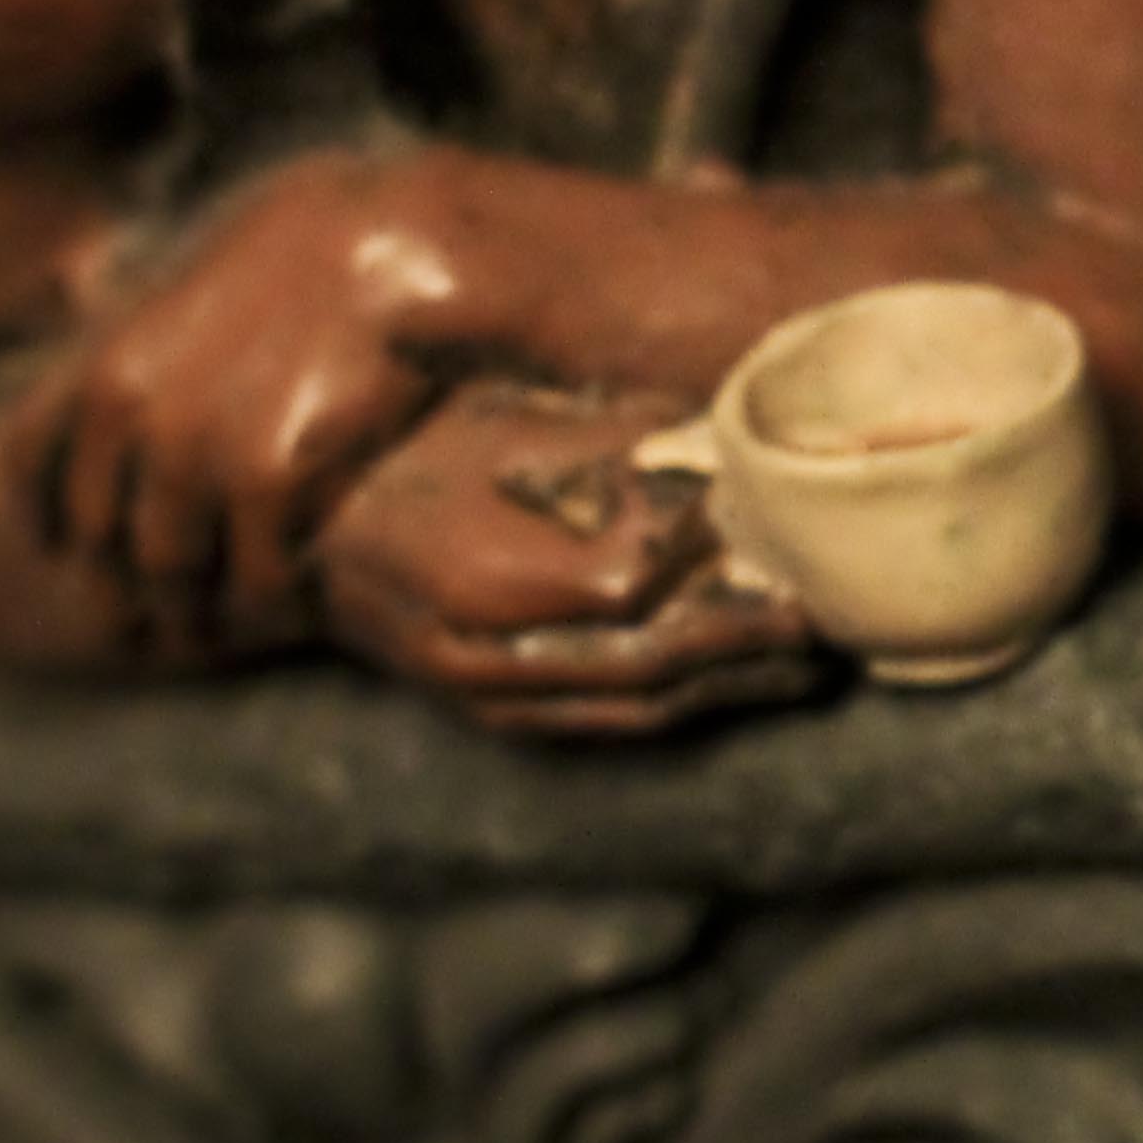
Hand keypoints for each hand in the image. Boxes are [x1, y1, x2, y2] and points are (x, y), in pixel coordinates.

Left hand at [13, 151, 476, 652]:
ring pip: (176, 576)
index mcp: (100, 368)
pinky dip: (272, 602)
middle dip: (135, 587)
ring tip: (230, 620)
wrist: (393, 240)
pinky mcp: (273, 479)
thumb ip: (139, 365)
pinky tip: (294, 598)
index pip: (34, 470)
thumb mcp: (190, 293)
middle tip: (173, 610)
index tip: (78, 548)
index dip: (52, 521)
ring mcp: (197, 451)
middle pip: (105, 544)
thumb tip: (113, 420)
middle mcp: (129, 416)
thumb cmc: (303, 264)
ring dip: (202, 612)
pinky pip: (258, 579)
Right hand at [314, 384, 818, 737]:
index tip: (785, 535)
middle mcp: (479, 650)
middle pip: (646, 659)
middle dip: (746, 639)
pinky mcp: (492, 713)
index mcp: (479, 567)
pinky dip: (679, 708)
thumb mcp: (506, 416)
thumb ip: (611, 438)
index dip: (714, 563)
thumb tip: (724, 442)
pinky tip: (740, 684)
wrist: (314, 526)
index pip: (628, 584)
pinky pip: (602, 725)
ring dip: (729, 685)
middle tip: (827, 611)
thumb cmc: (418, 446)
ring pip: (632, 705)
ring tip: (811, 656)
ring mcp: (484, 692)